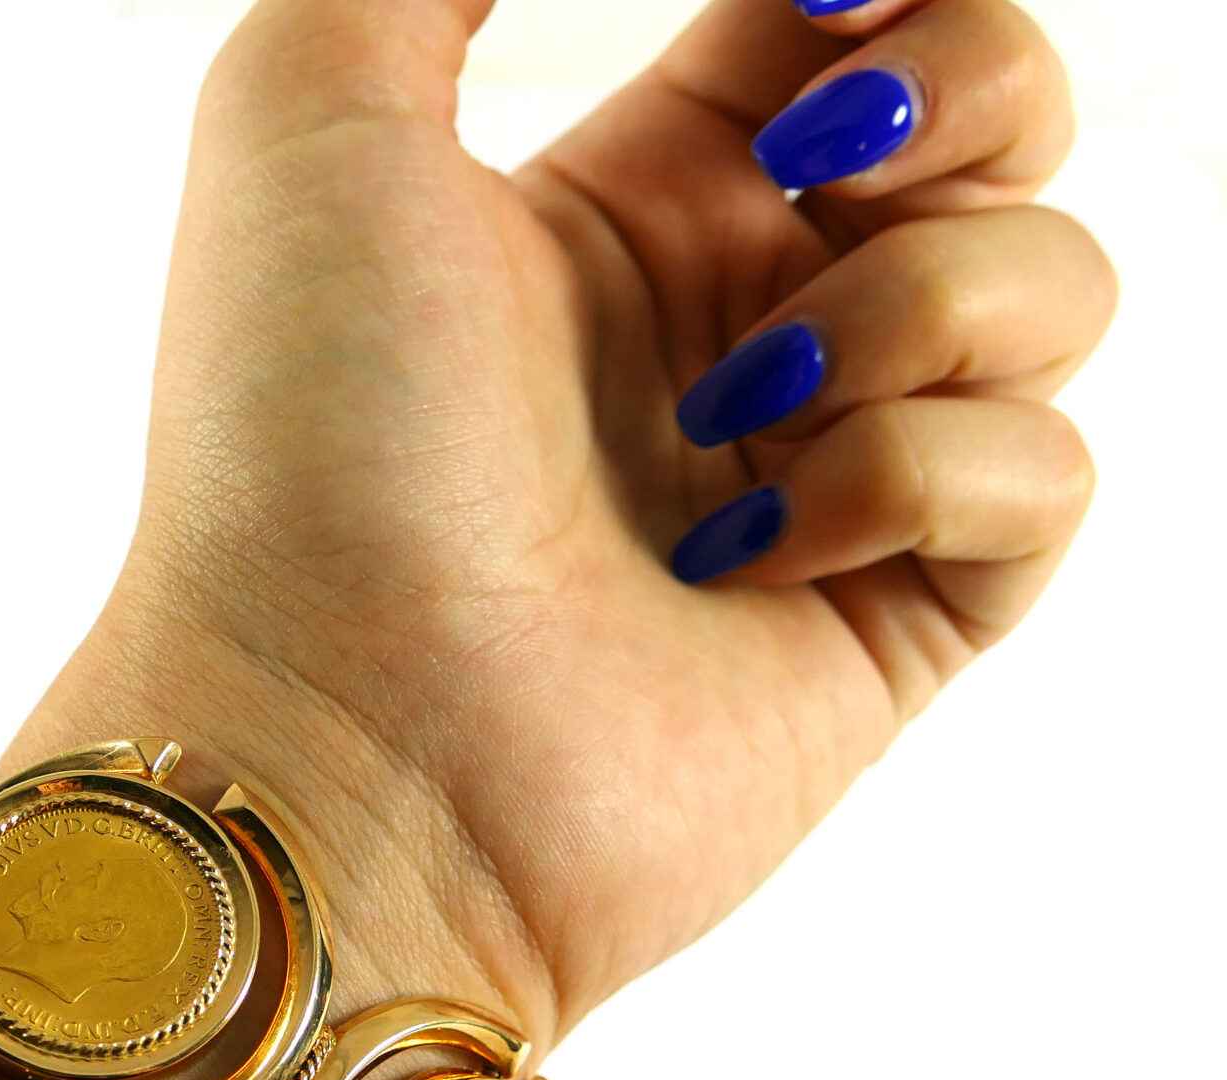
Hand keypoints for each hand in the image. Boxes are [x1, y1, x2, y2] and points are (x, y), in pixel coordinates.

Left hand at [15, 0, 1111, 1051]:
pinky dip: (916, 480)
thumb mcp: (311, 112)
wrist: (334, 742)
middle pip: (993, 121)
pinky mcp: (892, 618)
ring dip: (921, 303)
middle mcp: (746, 329)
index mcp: (633, 207)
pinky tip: (749, 555)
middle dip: (967, 84)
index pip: (839, 19)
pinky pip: (1043, 474)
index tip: (824, 1)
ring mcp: (825, 475)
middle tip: (820, 159)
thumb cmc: (295, 442)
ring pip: (1047, 287)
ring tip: (740, 406)